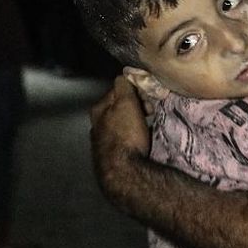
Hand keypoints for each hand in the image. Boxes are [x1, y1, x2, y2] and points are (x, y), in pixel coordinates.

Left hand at [90, 75, 150, 194]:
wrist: (123, 172)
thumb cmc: (125, 135)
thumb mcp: (126, 103)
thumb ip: (124, 86)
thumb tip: (124, 75)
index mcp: (98, 109)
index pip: (118, 90)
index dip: (136, 91)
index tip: (148, 98)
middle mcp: (96, 125)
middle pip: (120, 107)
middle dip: (137, 106)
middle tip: (151, 112)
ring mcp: (102, 142)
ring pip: (123, 123)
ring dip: (136, 121)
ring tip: (148, 126)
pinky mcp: (111, 156)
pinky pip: (125, 138)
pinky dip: (134, 136)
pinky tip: (141, 141)